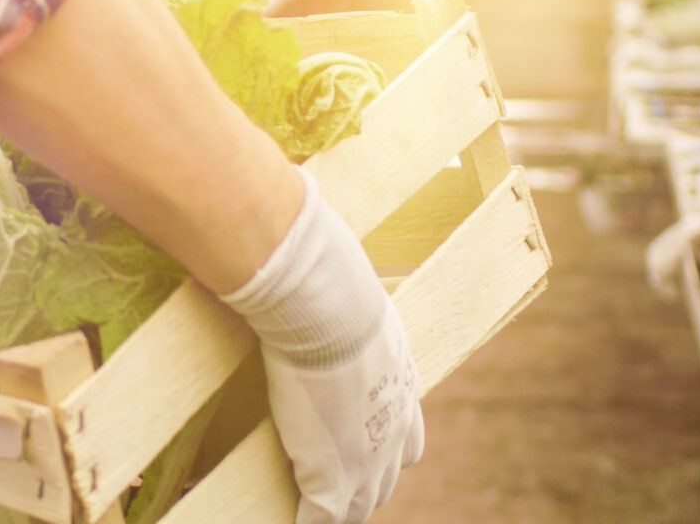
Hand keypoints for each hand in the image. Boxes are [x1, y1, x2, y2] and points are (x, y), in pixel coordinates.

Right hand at [220, 170, 423, 523]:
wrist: (318, 296)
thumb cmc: (323, 270)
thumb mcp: (334, 270)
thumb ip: (319, 261)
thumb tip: (293, 207)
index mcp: (400, 373)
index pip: (406, 426)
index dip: (385, 440)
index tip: (365, 441)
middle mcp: (396, 416)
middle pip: (393, 468)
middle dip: (369, 479)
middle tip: (340, 485)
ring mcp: (368, 451)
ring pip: (362, 498)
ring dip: (340, 504)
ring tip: (316, 507)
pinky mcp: (335, 473)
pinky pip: (324, 517)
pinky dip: (308, 522)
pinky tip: (293, 520)